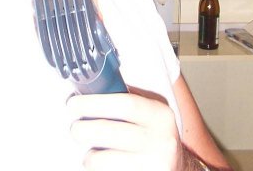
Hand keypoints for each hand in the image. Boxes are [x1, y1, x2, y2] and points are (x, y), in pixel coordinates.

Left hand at [67, 91, 182, 170]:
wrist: (178, 168)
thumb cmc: (156, 137)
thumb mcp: (150, 113)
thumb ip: (128, 99)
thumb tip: (92, 89)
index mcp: (161, 116)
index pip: (125, 104)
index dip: (96, 103)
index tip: (75, 104)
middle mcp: (162, 141)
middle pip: (112, 132)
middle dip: (86, 130)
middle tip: (76, 128)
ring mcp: (155, 166)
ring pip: (106, 161)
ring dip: (91, 157)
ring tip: (91, 153)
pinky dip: (100, 170)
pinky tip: (104, 165)